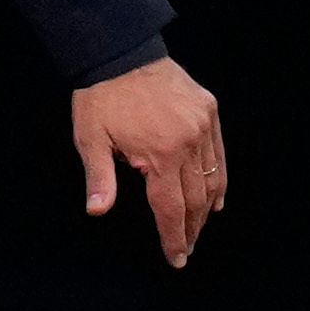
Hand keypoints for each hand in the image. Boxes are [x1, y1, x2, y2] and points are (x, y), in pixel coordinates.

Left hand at [74, 55, 225, 267]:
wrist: (120, 52)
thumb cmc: (101, 97)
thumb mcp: (90, 139)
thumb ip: (99, 177)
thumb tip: (97, 211)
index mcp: (160, 154)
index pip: (170, 208)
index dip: (174, 237)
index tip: (177, 258)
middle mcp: (188, 142)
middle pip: (196, 199)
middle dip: (192, 228)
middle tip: (188, 248)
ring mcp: (203, 125)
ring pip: (213, 177)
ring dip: (207, 208)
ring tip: (199, 228)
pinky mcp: (208, 110)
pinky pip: (219, 152)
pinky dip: (218, 177)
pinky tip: (216, 196)